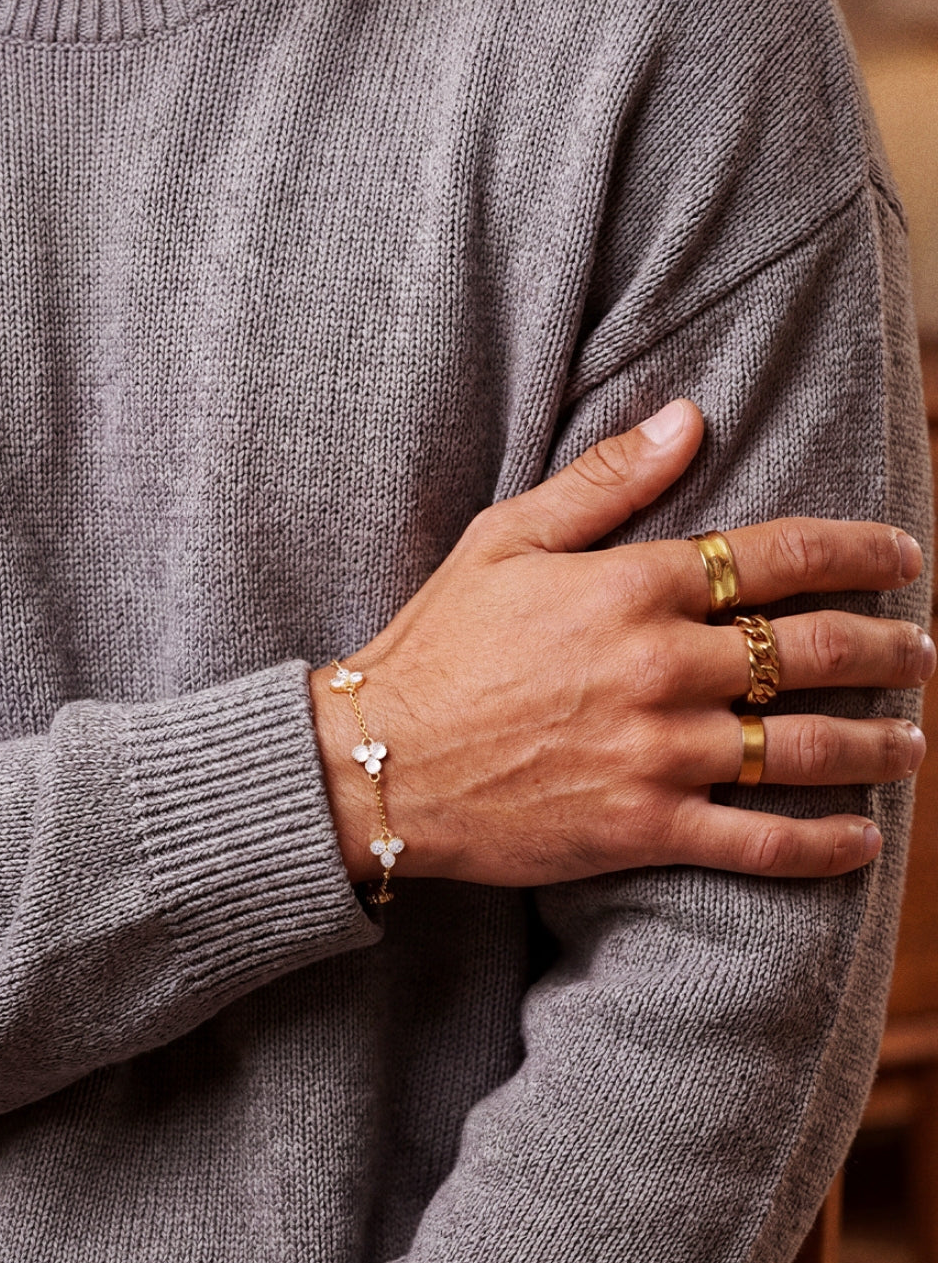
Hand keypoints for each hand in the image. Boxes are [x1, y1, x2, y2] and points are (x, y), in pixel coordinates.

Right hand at [311, 400, 931, 886]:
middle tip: (924, 652)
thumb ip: (606, 481)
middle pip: (815, 652)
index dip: (861, 553)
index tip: (906, 558)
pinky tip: (862, 840)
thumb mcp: (507, 538)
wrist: (380, 761)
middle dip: (890, 650)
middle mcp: (662, 666)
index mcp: (634, 586)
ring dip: (877, 745)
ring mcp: (658, 752)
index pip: (780, 557)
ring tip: (912, 743)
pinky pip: (760, 843)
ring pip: (806, 749)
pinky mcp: (643, 828)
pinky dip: (823, 845)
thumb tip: (691, 417)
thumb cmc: (440, 643)